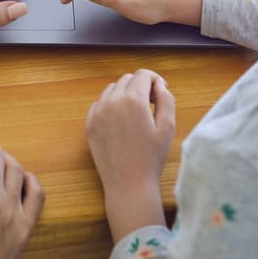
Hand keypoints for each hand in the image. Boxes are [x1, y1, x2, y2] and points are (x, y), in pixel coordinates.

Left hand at [86, 69, 175, 241]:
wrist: (129, 184)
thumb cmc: (152, 157)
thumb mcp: (168, 127)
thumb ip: (166, 99)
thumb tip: (159, 85)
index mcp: (134, 100)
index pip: (143, 74)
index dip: (155, 80)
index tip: (160, 92)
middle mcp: (112, 101)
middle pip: (127, 79)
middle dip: (141, 86)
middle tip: (151, 104)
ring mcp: (98, 112)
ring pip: (112, 89)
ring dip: (124, 94)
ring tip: (135, 113)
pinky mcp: (89, 124)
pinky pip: (99, 104)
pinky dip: (110, 106)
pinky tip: (120, 121)